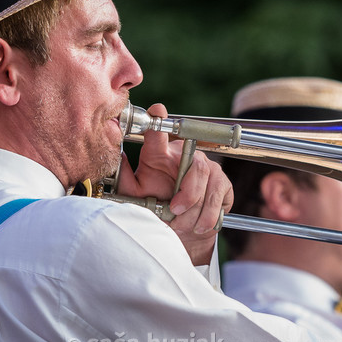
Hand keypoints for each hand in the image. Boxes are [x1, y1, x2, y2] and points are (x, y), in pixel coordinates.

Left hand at [116, 103, 232, 265]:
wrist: (183, 231)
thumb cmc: (158, 208)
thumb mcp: (137, 197)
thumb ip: (125, 180)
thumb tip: (118, 158)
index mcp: (161, 156)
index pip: (159, 134)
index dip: (159, 120)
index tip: (157, 110)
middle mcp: (187, 157)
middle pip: (196, 165)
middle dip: (187, 193)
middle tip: (174, 211)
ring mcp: (209, 169)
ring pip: (208, 185)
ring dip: (193, 211)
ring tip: (181, 224)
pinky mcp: (223, 184)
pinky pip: (219, 197)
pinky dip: (207, 216)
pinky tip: (197, 225)